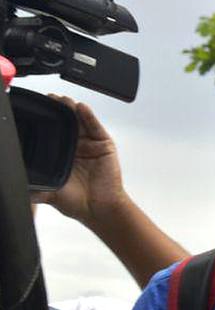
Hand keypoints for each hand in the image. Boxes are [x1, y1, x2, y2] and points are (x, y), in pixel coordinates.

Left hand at [30, 95, 125, 224]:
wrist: (99, 209)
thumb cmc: (78, 202)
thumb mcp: (48, 193)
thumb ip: (34, 187)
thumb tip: (16, 185)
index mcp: (62, 156)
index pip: (52, 134)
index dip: (46, 123)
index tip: (36, 112)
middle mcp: (76, 148)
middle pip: (67, 123)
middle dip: (58, 110)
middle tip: (48, 99)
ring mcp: (90, 145)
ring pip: (80, 122)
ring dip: (72, 109)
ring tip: (63, 100)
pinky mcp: (104, 145)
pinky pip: (96, 127)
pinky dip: (89, 116)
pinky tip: (81, 108)